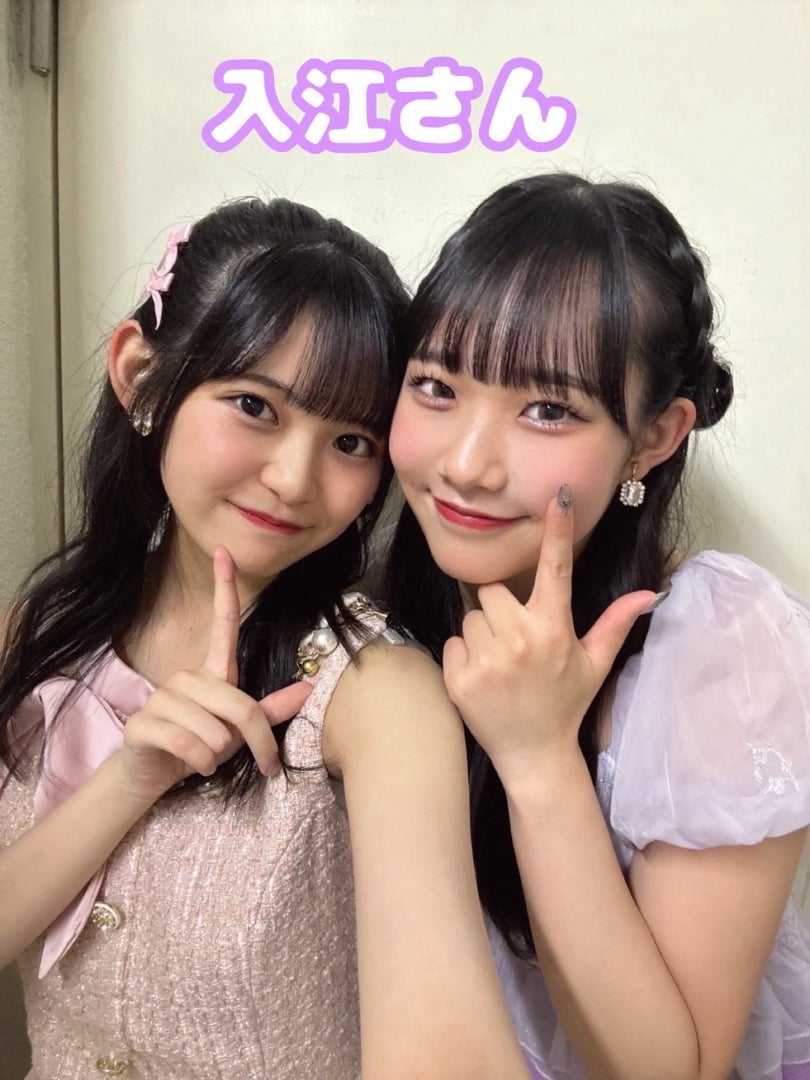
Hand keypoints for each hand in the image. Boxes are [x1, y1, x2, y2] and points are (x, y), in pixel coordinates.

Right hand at [116, 546, 311, 801]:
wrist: (152, 774)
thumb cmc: (202, 747)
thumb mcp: (242, 731)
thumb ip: (273, 709)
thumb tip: (310, 687)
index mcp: (212, 673)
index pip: (223, 623)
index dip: (224, 587)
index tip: (225, 551)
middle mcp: (186, 677)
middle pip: (239, 703)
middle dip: (253, 741)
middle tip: (249, 758)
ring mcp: (161, 698)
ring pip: (214, 730)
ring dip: (218, 754)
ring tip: (206, 757)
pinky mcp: (142, 723)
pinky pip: (187, 744)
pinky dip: (199, 763)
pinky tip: (193, 766)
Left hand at [442, 488, 657, 787]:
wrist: (534, 755)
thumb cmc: (565, 704)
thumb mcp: (594, 664)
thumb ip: (615, 623)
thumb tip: (650, 593)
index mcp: (554, 629)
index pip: (556, 568)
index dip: (558, 530)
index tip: (557, 495)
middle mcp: (520, 639)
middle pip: (493, 591)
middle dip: (501, 610)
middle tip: (515, 641)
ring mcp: (487, 660)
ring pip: (471, 617)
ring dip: (482, 634)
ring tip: (501, 665)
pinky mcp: (459, 678)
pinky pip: (452, 643)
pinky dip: (463, 658)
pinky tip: (484, 680)